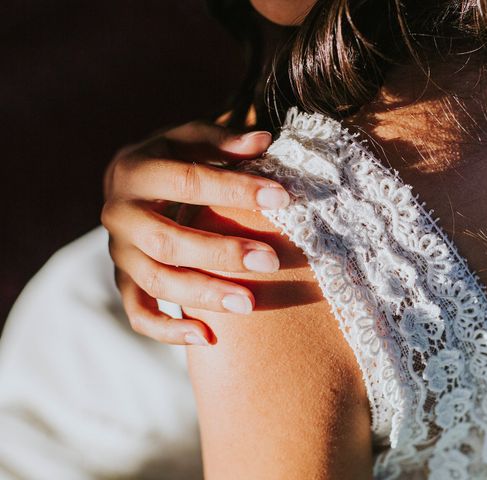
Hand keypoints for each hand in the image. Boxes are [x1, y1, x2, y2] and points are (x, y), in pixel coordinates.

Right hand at [101, 120, 289, 345]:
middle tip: (270, 261)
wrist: (129, 182)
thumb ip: (222, 141)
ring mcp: (118, 252)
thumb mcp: (189, 139)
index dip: (235, 190)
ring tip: (249, 304)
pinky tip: (208, 337)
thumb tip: (264, 140)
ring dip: (202, 295)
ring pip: (156, 281)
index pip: (187, 182)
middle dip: (221, 253)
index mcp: (134, 171)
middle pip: (167, 242)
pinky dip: (168, 331)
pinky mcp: (123, 280)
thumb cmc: (170, 157)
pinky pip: (139, 313)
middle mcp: (119, 214)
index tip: (281, 197)